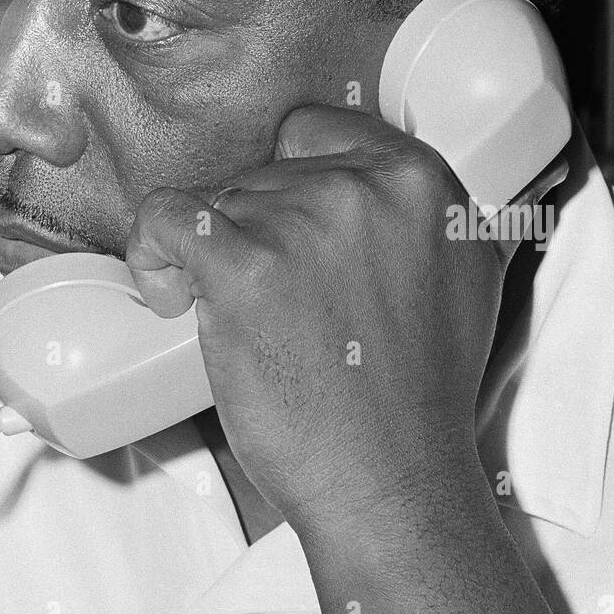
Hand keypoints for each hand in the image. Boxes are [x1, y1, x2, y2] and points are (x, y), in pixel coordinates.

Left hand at [125, 106, 502, 533]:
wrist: (391, 482)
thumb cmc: (417, 398)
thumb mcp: (462, 274)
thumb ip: (419, 214)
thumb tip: (372, 181)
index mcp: (420, 183)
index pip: (320, 131)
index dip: (290, 178)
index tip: (281, 221)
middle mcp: (365, 189)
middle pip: (265, 173)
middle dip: (259, 229)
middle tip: (277, 298)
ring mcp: (302, 222)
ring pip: (220, 198)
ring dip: (214, 251)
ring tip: (240, 314)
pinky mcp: (243, 265)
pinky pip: (166, 216)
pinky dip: (152, 249)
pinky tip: (169, 286)